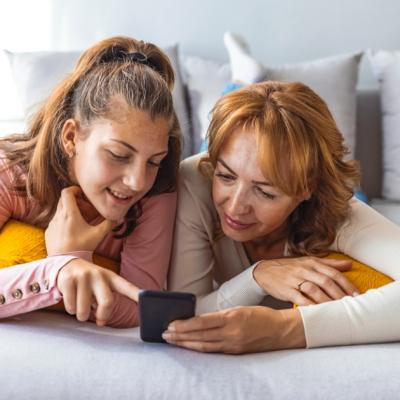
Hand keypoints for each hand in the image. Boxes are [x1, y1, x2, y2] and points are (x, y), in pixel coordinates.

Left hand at [45, 186, 116, 254]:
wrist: (65, 263)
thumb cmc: (82, 247)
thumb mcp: (98, 235)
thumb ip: (109, 224)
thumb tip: (119, 217)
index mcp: (70, 213)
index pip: (67, 192)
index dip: (75, 189)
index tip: (82, 194)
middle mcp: (58, 216)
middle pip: (64, 200)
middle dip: (75, 201)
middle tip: (85, 208)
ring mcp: (52, 224)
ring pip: (60, 211)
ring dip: (70, 211)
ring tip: (80, 221)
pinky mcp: (48, 232)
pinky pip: (56, 221)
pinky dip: (64, 221)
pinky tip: (72, 231)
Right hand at [57, 258, 139, 325]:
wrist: (66, 264)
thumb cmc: (89, 281)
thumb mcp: (102, 285)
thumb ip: (106, 301)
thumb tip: (103, 321)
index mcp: (110, 277)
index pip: (127, 287)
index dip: (137, 295)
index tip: (147, 301)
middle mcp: (98, 275)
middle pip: (107, 302)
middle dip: (103, 315)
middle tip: (100, 319)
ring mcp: (83, 276)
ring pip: (84, 310)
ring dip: (82, 315)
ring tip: (81, 305)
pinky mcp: (68, 280)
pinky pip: (70, 307)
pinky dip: (71, 309)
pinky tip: (71, 298)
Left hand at [162, 306, 304, 353]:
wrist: (281, 331)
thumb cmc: (261, 316)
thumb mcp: (239, 309)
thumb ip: (220, 316)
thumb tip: (198, 320)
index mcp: (232, 317)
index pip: (201, 322)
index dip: (184, 325)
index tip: (171, 325)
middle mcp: (232, 332)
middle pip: (200, 336)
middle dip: (180, 336)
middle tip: (165, 334)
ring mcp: (234, 344)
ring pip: (204, 346)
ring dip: (186, 344)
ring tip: (172, 341)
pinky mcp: (236, 352)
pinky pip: (214, 351)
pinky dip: (200, 349)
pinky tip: (190, 347)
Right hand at [253, 256, 358, 305]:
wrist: (265, 271)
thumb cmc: (290, 268)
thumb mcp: (308, 262)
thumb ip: (329, 264)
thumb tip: (349, 264)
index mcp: (311, 263)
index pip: (333, 272)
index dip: (346, 284)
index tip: (356, 295)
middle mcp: (304, 270)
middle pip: (326, 281)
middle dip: (340, 294)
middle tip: (351, 305)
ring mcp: (295, 280)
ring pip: (314, 290)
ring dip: (327, 301)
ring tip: (338, 311)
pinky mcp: (286, 290)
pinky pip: (300, 299)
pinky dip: (310, 306)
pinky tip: (319, 312)